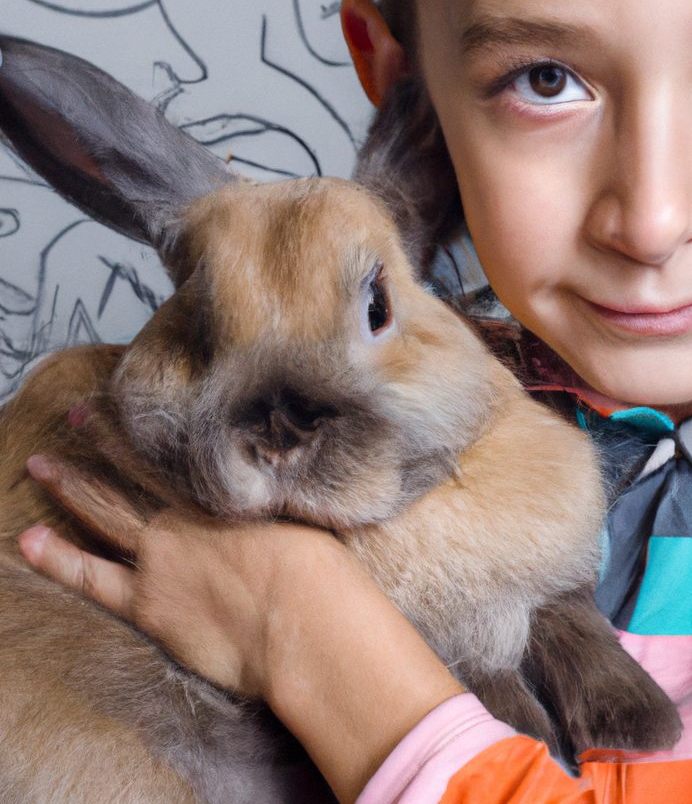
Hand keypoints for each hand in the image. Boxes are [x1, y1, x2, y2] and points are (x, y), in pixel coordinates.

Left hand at [19, 454, 463, 802]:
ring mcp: (160, 560)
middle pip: (135, 475)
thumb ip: (278, 501)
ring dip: (71, 487)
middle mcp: (186, 520)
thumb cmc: (320, 575)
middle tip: (78, 416)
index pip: (174, 456)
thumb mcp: (305, 519)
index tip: (123, 407)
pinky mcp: (148, 605)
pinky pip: (93, 577)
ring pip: (104, 515)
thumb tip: (282, 482)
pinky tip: (30, 541)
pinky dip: (59, 558)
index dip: (145, 432)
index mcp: (225, 497)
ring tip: (41, 464)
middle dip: (102, 445)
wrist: (303, 624)